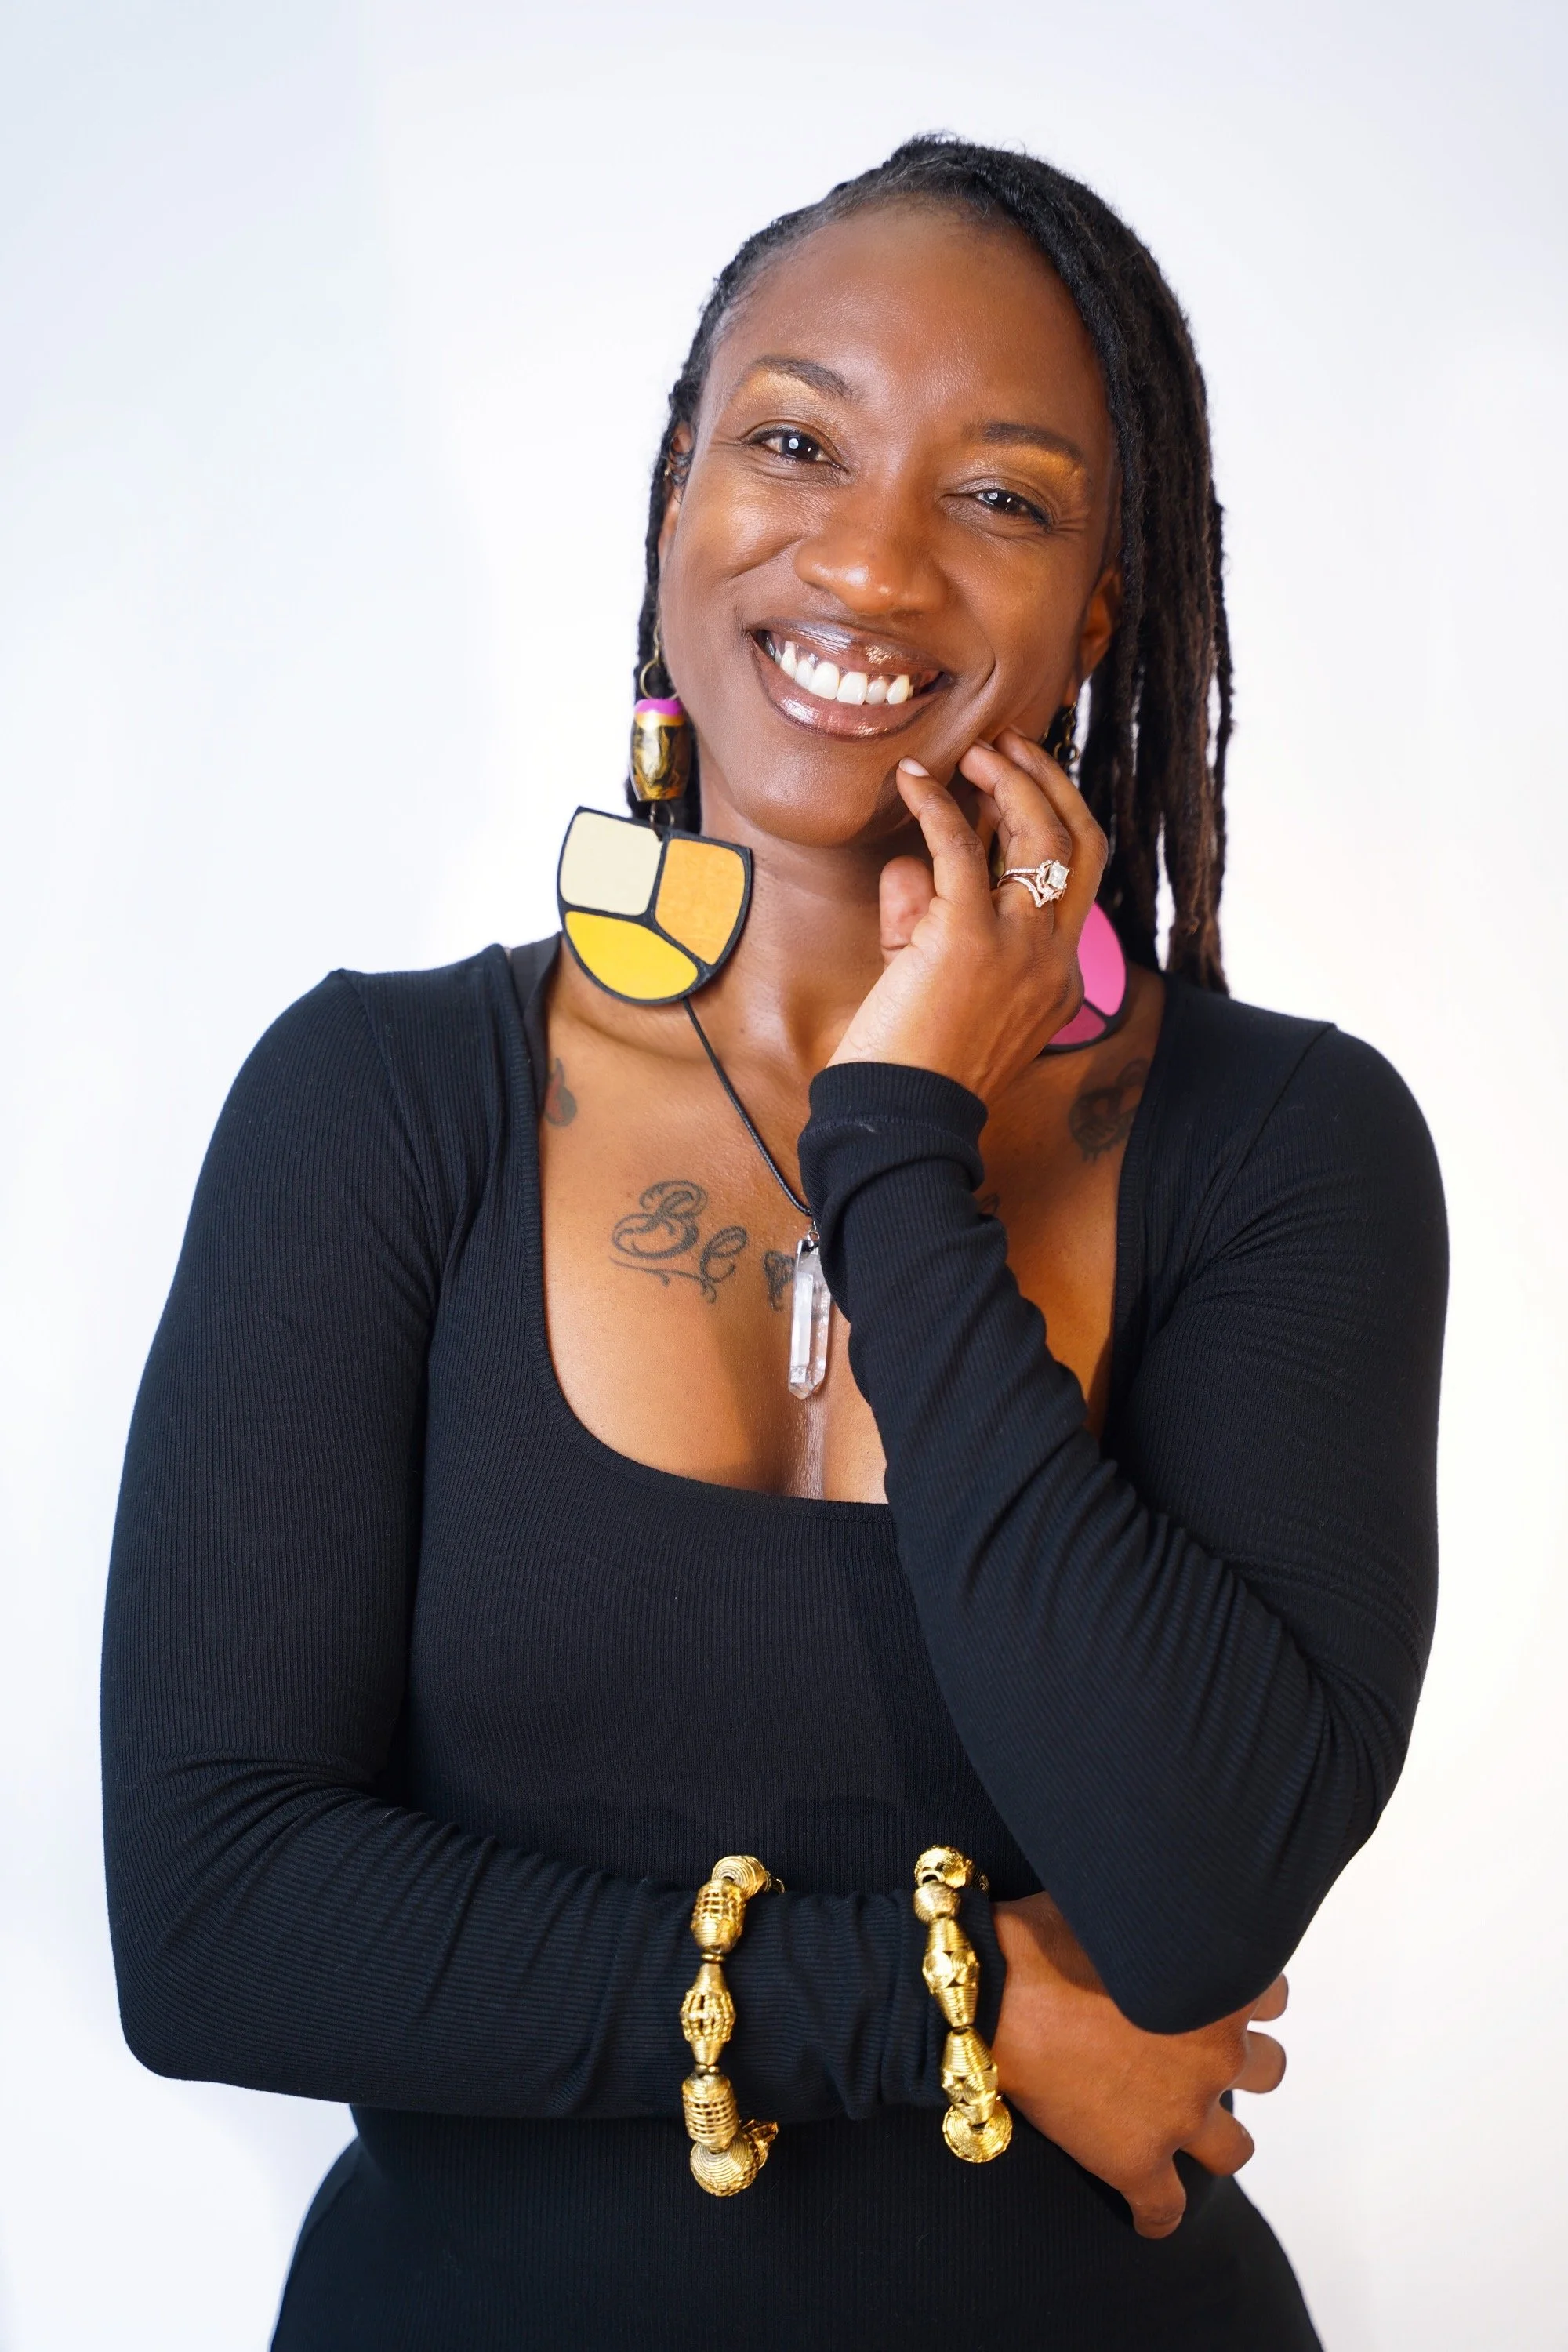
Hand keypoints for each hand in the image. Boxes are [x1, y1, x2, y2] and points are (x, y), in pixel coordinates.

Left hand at [828, 729, 1106, 1104]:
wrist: (901, 1122)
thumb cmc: (911, 1067)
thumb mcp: (935, 988)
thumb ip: (927, 922)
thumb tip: (911, 866)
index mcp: (1059, 979)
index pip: (1075, 882)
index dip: (1050, 821)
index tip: (1016, 787)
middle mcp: (1053, 958)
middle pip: (1079, 844)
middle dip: (1051, 783)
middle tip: (1012, 748)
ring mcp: (1017, 946)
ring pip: (1038, 833)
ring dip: (1008, 780)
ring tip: (974, 754)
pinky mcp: (966, 937)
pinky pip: (960, 847)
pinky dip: (935, 804)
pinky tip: (912, 781)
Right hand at [991, 1892, 1287, 2238]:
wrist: (998, 1990)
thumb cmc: (1052, 1931)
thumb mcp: (1125, 1904)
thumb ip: (1165, 1926)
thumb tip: (1159, 1915)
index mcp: (1221, 1986)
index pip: (1272, 1994)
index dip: (1241, 1994)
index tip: (1211, 1993)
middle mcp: (1216, 2054)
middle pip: (1266, 2069)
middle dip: (1236, 2061)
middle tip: (1194, 2053)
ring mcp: (1181, 2114)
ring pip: (1235, 2147)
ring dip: (1216, 2135)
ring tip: (1185, 2124)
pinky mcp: (1136, 2161)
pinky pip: (1164, 2210)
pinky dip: (1157, 2213)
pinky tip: (1146, 2210)